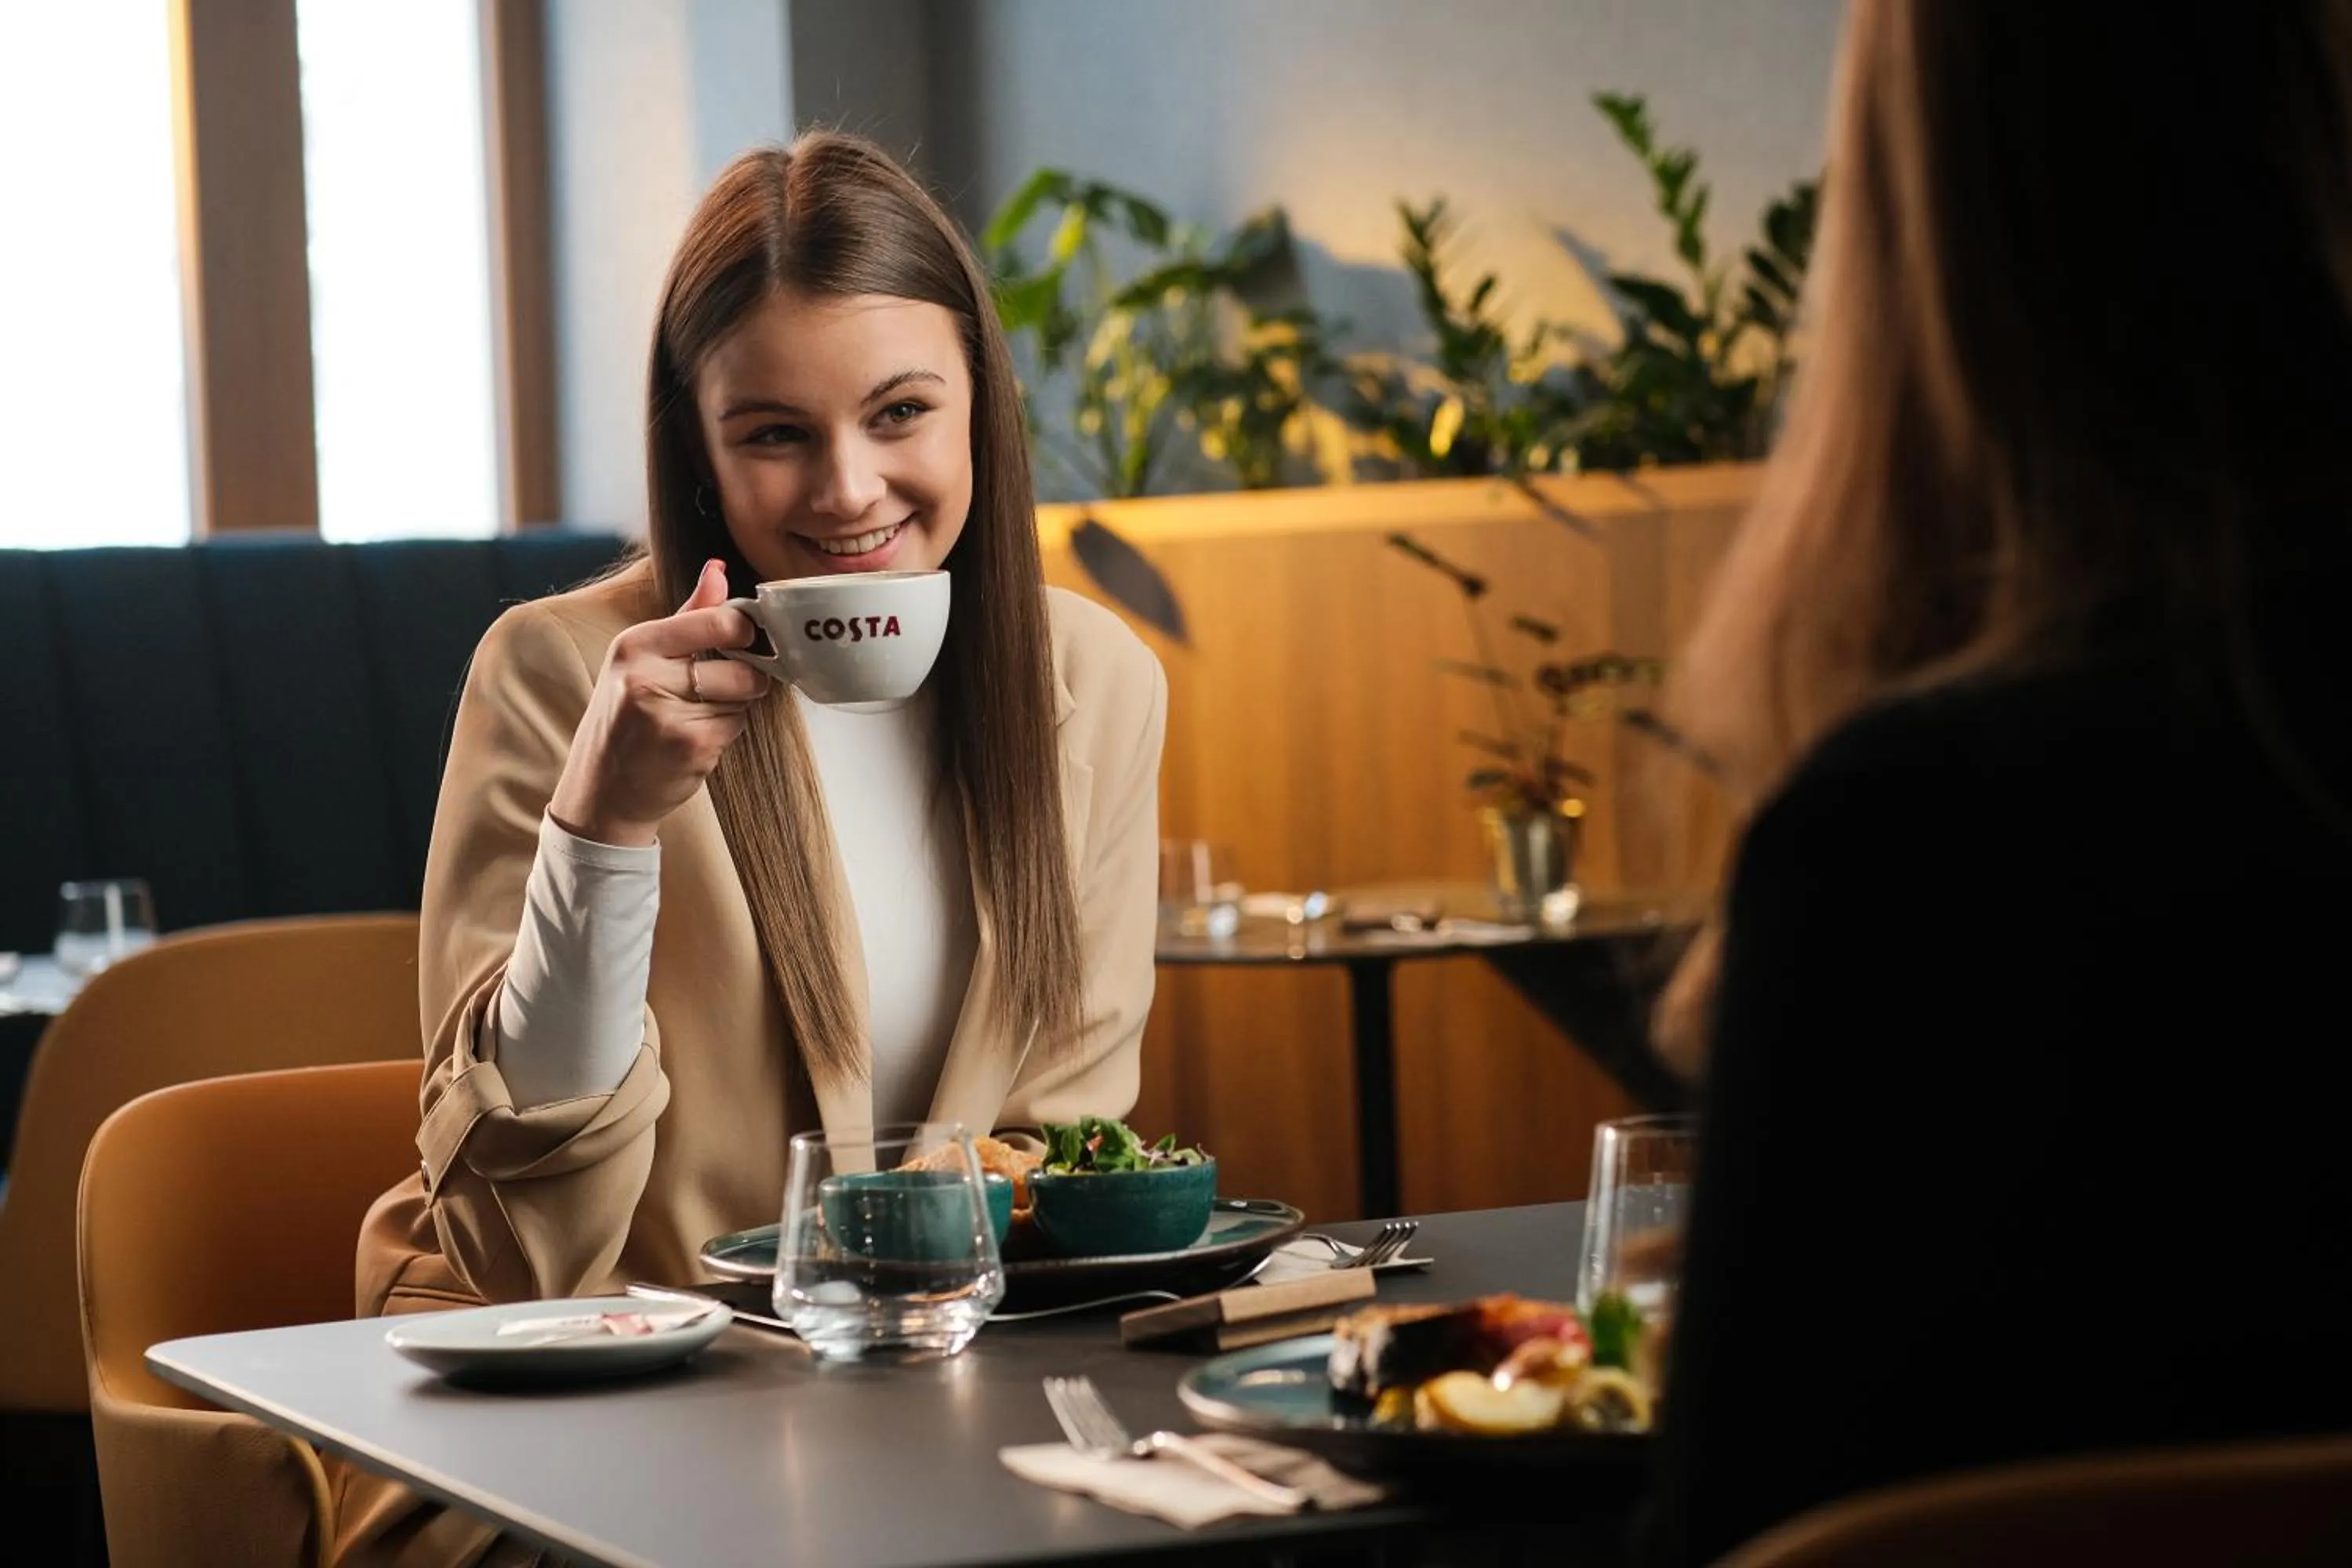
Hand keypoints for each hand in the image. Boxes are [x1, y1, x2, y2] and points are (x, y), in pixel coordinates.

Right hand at [547, 559, 769, 845]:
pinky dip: (724, 735)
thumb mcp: (641, 659)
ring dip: (732, 710)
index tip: (744, 639)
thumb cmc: (624, 719)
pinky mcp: (690, 748)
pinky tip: (692, 742)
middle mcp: (646, 677)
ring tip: (692, 718)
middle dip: (743, 677)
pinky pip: (736, 727)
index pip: (717, 621)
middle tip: (716, 688)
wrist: (600, 792)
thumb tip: (719, 569)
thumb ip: (688, 615)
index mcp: (634, 645)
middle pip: (741, 663)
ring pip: (742, 698)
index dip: (744, 631)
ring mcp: (668, 715)